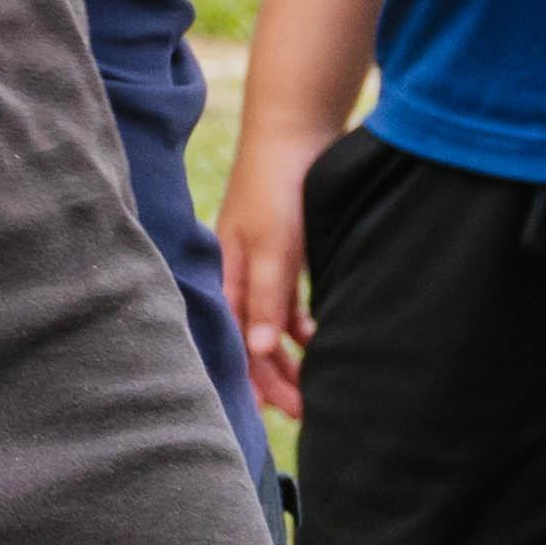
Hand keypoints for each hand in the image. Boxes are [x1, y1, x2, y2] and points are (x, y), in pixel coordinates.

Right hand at [215, 123, 330, 421]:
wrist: (295, 133)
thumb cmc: (277, 189)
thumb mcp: (273, 247)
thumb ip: (265, 298)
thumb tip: (257, 351)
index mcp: (225, 273)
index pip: (236, 340)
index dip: (256, 377)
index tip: (284, 411)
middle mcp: (238, 273)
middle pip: (251, 339)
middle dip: (275, 376)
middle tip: (308, 409)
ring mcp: (260, 264)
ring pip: (269, 324)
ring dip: (289, 354)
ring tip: (318, 383)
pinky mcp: (283, 254)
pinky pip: (286, 303)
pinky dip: (301, 326)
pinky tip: (320, 338)